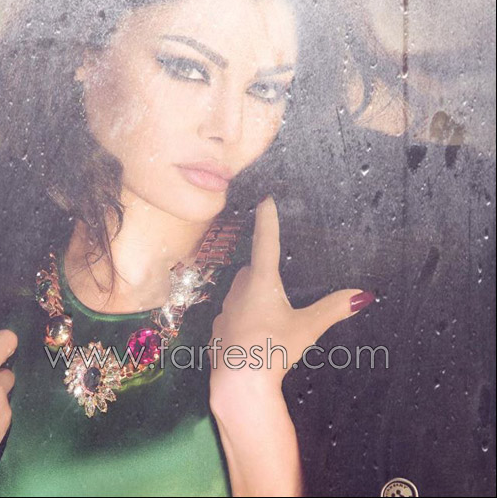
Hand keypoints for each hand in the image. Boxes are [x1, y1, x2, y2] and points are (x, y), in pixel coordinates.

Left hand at [208, 195, 375, 407]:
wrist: (239, 383)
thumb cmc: (274, 349)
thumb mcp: (307, 328)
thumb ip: (333, 309)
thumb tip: (364, 295)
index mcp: (261, 282)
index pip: (266, 241)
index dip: (267, 219)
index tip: (265, 199)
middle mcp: (238, 290)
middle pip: (251, 270)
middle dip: (262, 271)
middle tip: (279, 285)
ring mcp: (224, 311)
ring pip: (238, 292)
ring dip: (251, 294)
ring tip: (268, 314)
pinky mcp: (217, 330)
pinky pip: (231, 315)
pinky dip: (241, 318)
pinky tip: (252, 335)